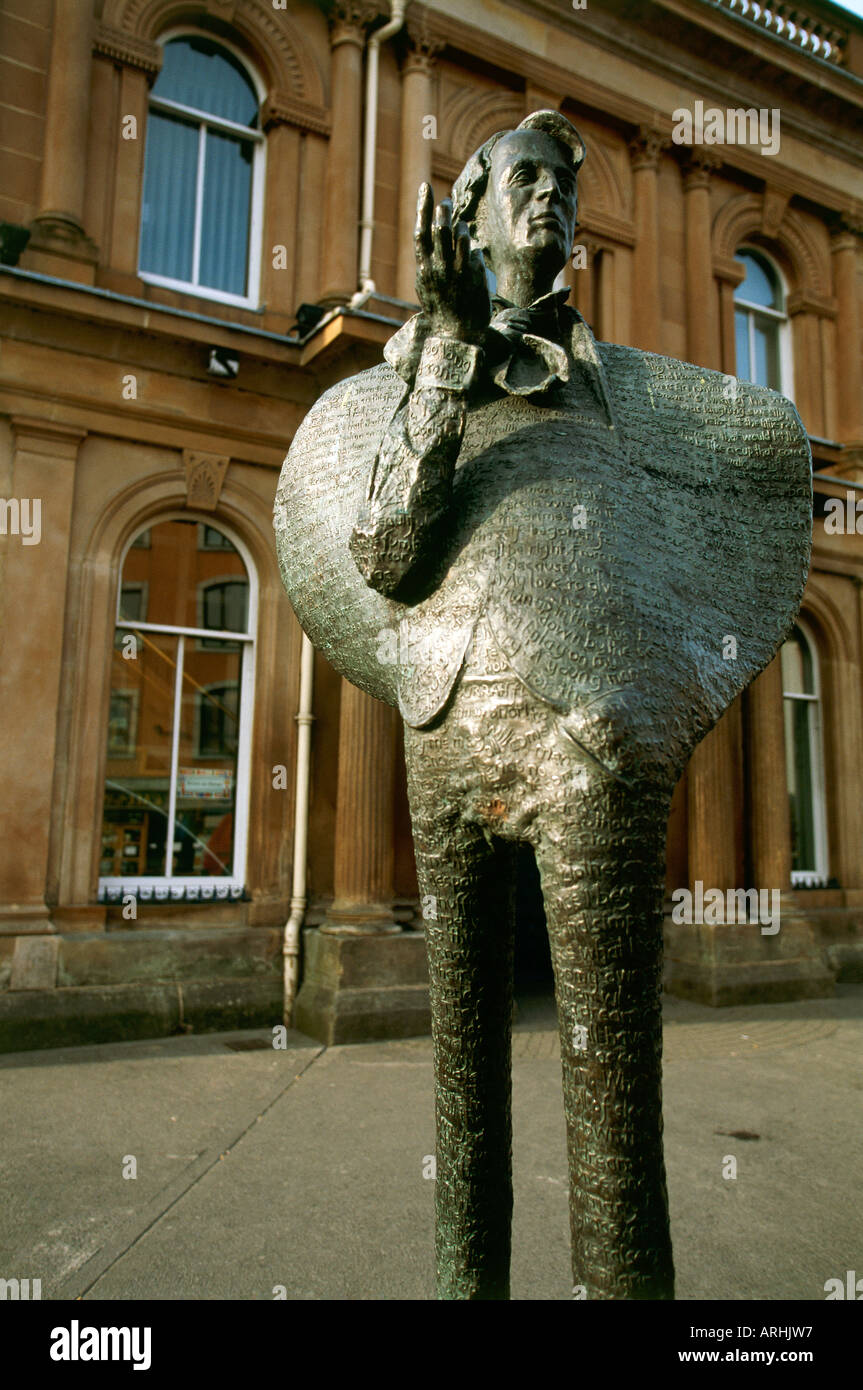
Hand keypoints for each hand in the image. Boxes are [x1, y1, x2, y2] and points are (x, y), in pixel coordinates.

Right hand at [415, 184, 490, 346]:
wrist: (456, 335)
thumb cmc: (440, 310)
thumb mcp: (426, 287)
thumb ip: (428, 262)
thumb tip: (432, 238)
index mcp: (423, 269)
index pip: (421, 231)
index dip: (423, 207)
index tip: (425, 187)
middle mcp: (438, 268)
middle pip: (440, 230)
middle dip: (443, 210)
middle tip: (447, 201)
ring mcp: (456, 273)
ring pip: (460, 238)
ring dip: (462, 228)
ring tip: (462, 225)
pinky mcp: (473, 278)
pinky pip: (475, 255)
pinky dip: (474, 249)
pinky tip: (474, 249)